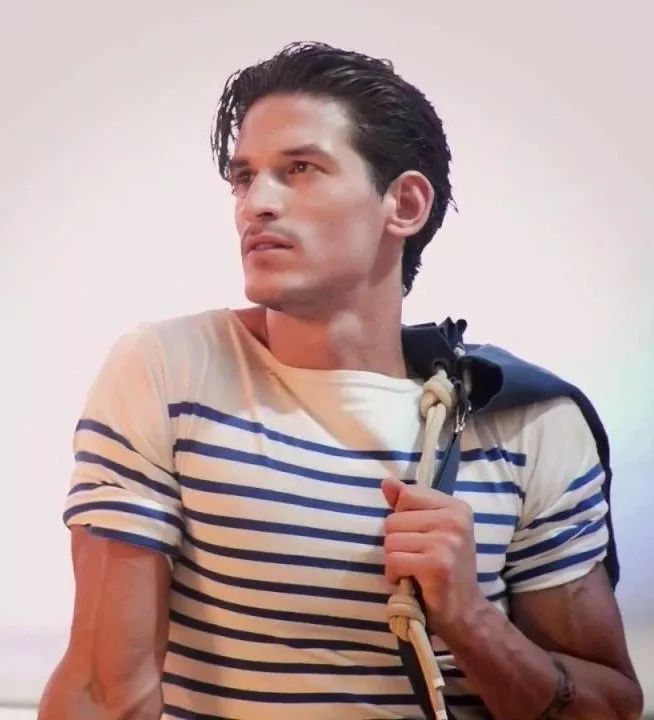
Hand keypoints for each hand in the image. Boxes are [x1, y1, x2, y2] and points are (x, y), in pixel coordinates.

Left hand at [382, 477, 487, 641]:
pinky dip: (394, 575)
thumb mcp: (430, 529)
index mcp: (456, 507)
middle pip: (393, 519)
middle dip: (396, 542)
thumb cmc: (444, 567)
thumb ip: (408, 504)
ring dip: (394, 560)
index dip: (401, 517)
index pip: (406, 495)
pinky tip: (409, 581)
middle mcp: (455, 521)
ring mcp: (447, 543)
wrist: (464, 611)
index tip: (417, 536)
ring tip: (413, 570)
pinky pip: (393, 560)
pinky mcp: (436, 565)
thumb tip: (386, 482)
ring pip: (390, 540)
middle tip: (415, 558)